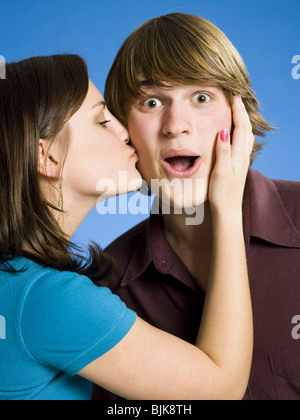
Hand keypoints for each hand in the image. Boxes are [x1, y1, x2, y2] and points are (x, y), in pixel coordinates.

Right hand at [209, 96, 254, 217]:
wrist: (228, 210)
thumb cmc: (221, 193)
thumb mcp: (220, 172)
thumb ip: (223, 151)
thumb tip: (224, 131)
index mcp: (238, 156)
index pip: (241, 128)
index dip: (238, 112)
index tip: (234, 97)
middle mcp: (243, 157)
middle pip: (247, 129)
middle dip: (242, 113)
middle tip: (236, 99)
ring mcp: (242, 162)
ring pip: (247, 136)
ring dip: (243, 121)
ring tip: (237, 112)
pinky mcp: (239, 166)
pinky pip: (244, 144)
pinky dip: (242, 132)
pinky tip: (237, 133)